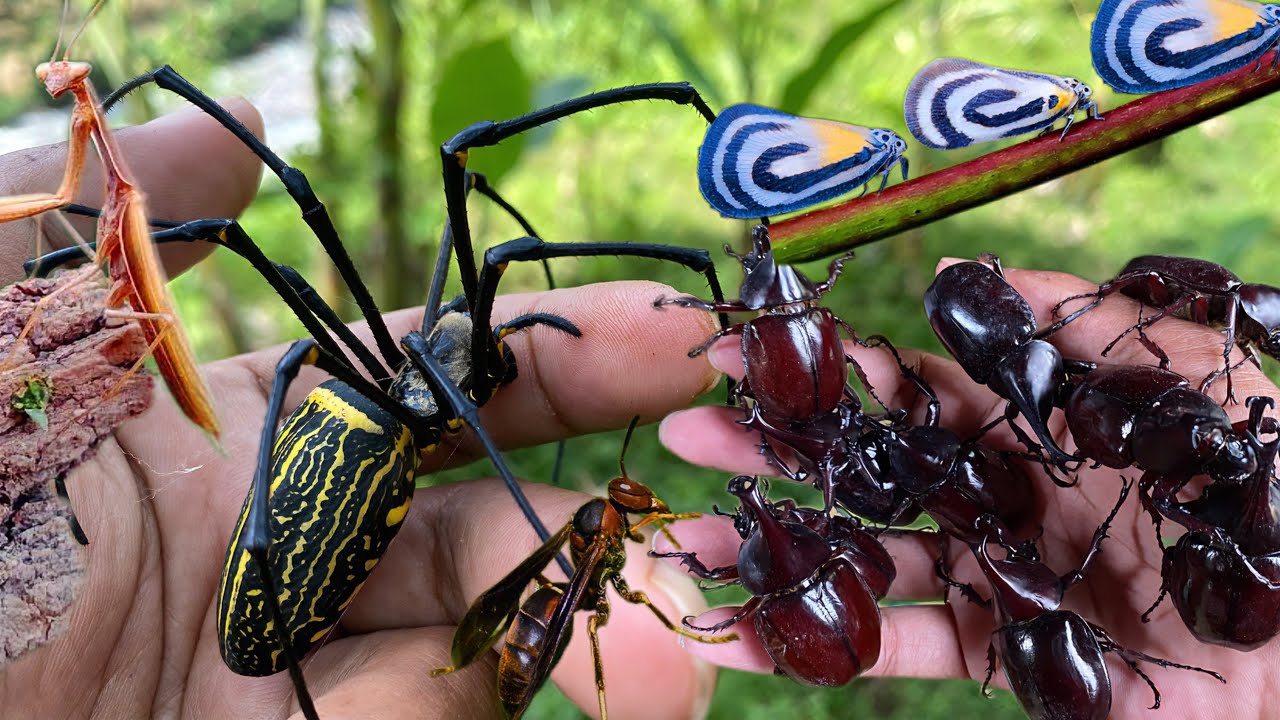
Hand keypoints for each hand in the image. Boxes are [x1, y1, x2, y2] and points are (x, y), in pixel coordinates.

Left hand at [0, 101, 721, 718]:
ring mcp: (272, 690)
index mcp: (224, 436)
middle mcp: (266, 564)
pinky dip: (501, 711)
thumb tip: (238, 128)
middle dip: (604, 518)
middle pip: (480, 528)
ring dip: (583, 648)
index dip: (564, 357)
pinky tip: (614, 687)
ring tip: (679, 666)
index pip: (435, 385)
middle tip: (718, 516)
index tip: (688, 339)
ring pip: (468, 658)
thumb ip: (105, 209)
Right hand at [658, 258, 1279, 717]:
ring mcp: (1003, 581)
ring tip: (683, 536)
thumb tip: (969, 274)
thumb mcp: (1208, 391)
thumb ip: (1100, 324)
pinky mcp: (1009, 661)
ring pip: (864, 560)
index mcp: (1049, 429)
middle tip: (687, 431)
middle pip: (870, 470)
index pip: (918, 390)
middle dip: (775, 451)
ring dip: (771, 548)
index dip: (832, 372)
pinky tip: (735, 631)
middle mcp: (1011, 498)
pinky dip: (812, 647)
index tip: (753, 353)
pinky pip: (898, 652)